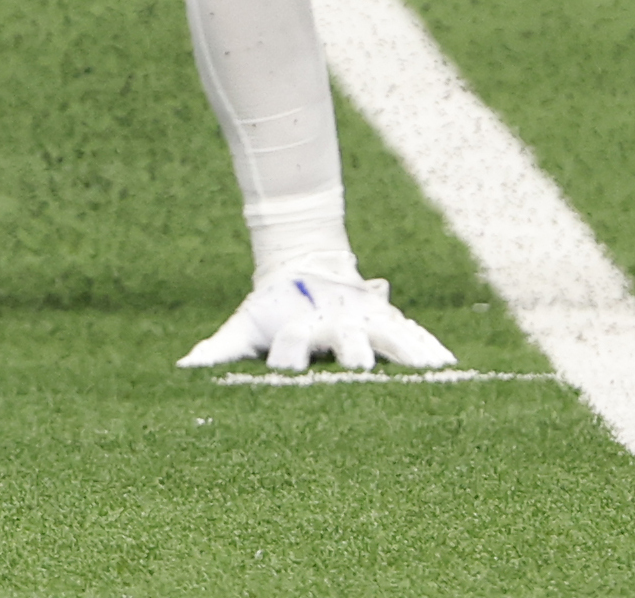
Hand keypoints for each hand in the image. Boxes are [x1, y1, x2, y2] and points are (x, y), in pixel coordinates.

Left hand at [177, 266, 454, 372]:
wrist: (304, 261)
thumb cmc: (271, 306)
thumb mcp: (245, 323)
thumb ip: (218, 350)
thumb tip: (182, 368)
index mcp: (300, 326)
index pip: (292, 342)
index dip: (287, 353)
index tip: (288, 365)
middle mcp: (335, 322)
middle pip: (347, 340)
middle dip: (353, 353)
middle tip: (362, 370)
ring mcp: (365, 319)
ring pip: (390, 335)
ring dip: (408, 353)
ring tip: (432, 372)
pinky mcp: (388, 319)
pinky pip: (414, 334)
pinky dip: (432, 348)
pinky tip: (453, 367)